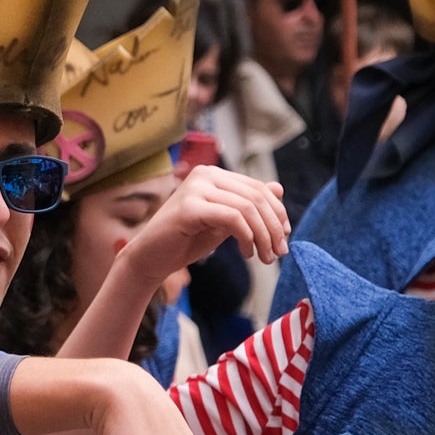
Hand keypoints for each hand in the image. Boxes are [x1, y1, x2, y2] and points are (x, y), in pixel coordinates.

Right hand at [121, 166, 289, 280]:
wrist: (150, 259)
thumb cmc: (184, 241)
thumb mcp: (223, 223)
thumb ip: (247, 206)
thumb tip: (278, 188)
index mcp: (212, 175)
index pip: (257, 188)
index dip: (276, 212)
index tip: (284, 236)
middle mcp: (204, 175)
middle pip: (256, 197)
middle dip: (273, 227)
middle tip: (279, 252)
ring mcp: (195, 188)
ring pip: (247, 208)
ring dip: (263, 236)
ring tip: (266, 258)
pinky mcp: (189, 207)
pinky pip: (232, 218)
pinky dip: (246, 237)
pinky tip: (246, 253)